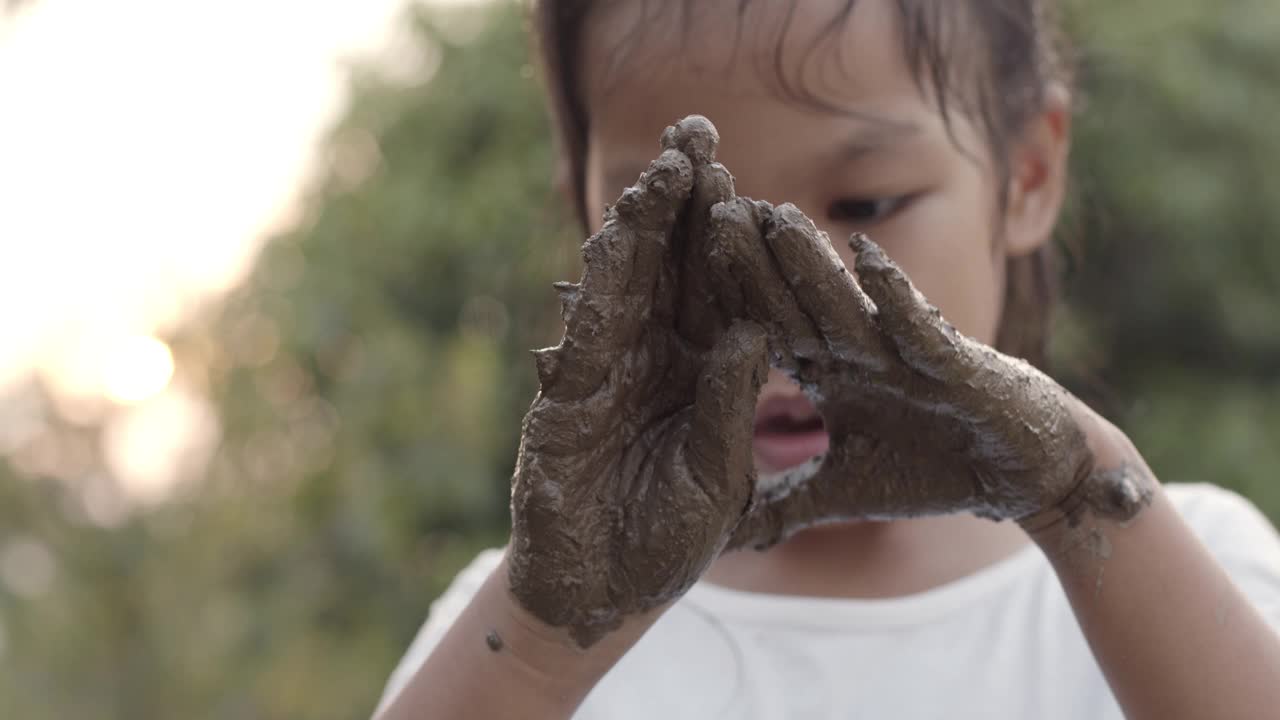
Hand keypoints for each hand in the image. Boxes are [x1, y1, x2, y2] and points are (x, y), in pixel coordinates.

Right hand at [508, 118, 767, 647]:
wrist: (602, 594)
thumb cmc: (668, 539)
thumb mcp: (717, 474)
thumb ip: (729, 407)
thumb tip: (753, 331)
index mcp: (702, 373)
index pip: (719, 290)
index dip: (730, 235)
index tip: (749, 177)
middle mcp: (655, 359)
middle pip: (671, 267)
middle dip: (683, 202)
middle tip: (698, 132)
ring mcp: (608, 373)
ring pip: (627, 286)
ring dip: (642, 227)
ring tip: (663, 169)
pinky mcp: (568, 398)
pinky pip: (587, 334)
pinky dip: (600, 289)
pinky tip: (615, 239)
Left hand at [705, 200, 1154, 549]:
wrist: (1023, 476)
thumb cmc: (934, 469)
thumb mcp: (842, 495)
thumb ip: (783, 504)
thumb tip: (721, 533)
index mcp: (828, 373)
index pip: (764, 330)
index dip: (722, 302)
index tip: (672, 273)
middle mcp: (858, 352)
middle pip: (794, 301)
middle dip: (752, 260)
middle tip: (707, 210)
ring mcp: (903, 352)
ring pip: (846, 301)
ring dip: (810, 260)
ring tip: (771, 215)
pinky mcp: (954, 363)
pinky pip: (917, 324)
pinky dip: (893, 294)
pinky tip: (865, 257)